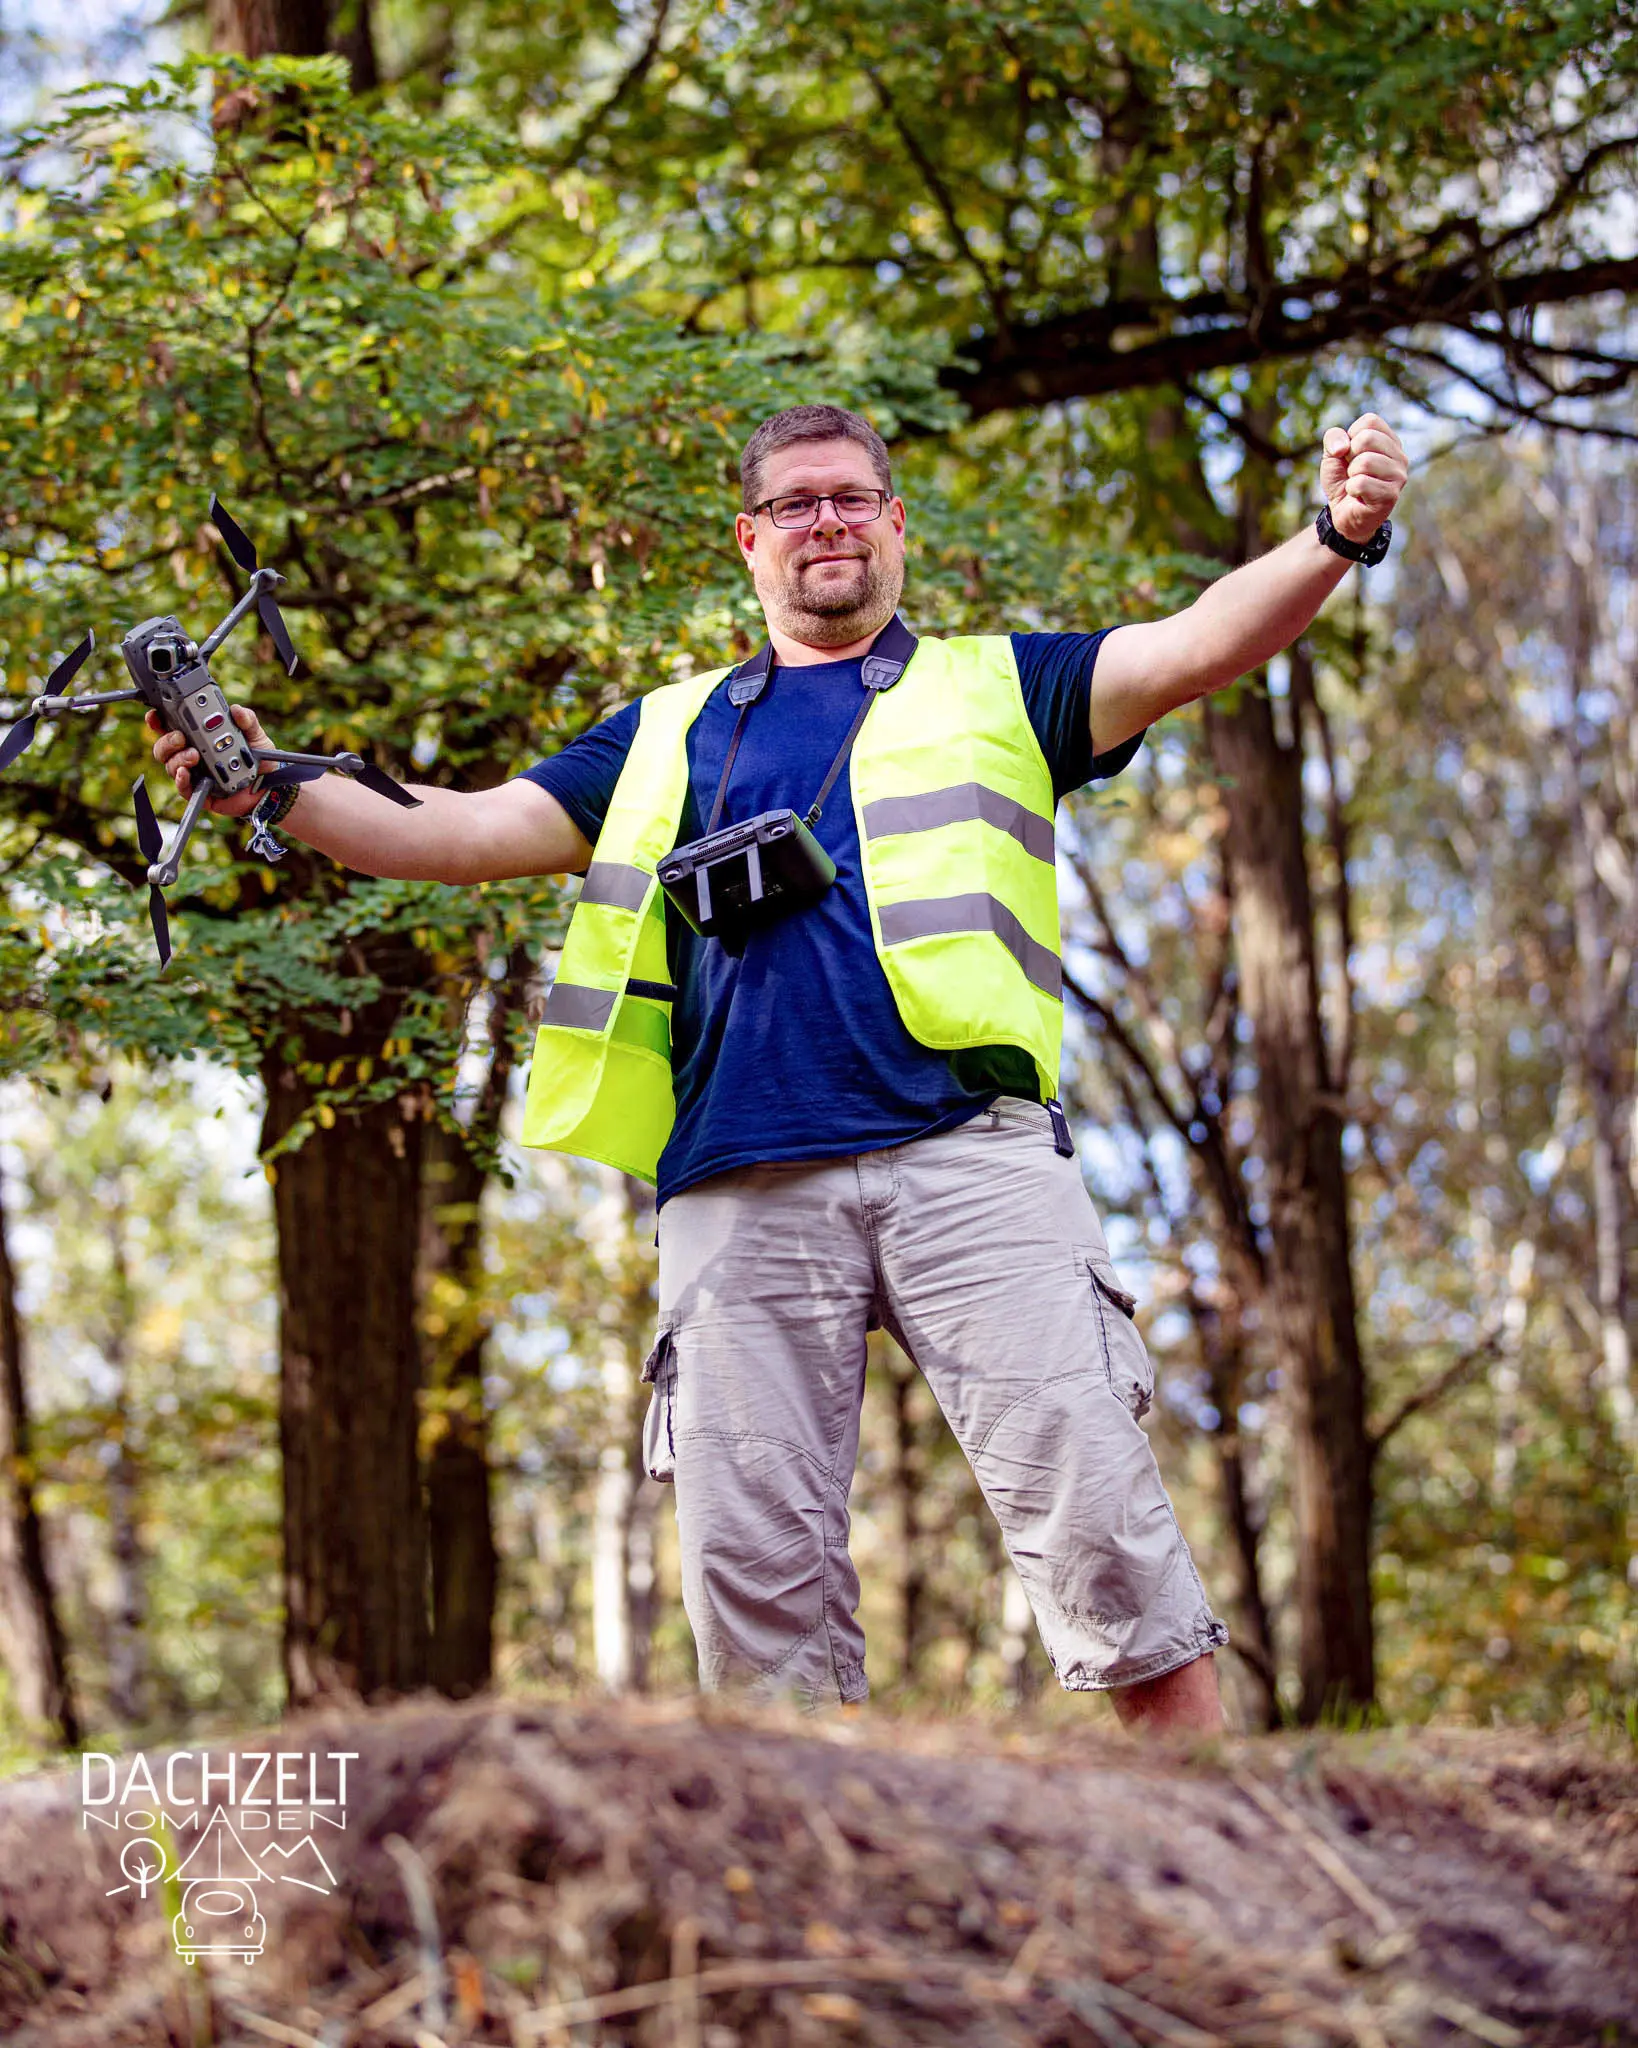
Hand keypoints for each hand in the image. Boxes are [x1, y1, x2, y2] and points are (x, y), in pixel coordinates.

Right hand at [146, 704, 268, 818]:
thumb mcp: (256, 736)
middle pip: (165, 746)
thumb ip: (247, 721)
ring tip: (194, 756)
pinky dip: (181, 780)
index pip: (173, 726)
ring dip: (178, 759)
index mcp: (200, 736)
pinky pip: (182, 787)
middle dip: (167, 740)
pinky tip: (186, 773)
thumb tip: (236, 710)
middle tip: (180, 737)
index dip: (159, 720)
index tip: (156, 714)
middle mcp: (193, 753)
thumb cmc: (260, 760)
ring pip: (171, 765)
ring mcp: (194, 773)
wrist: (271, 788)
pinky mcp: (199, 792)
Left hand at [1320, 412, 1407, 543]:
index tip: (1350, 455)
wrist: (1342, 514)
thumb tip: (1343, 446)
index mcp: (1389, 441)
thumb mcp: (1332, 455)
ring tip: (1356, 483)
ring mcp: (1399, 476)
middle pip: (1367, 439)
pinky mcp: (1391, 495)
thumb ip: (1333, 438)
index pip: (1370, 421)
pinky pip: (1361, 483)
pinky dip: (1351, 490)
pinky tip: (1358, 496)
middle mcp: (1400, 456)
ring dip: (1351, 475)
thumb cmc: (1342, 481)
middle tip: (1353, 472)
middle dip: (1350, 457)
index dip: (1351, 437)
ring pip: (1365, 462)